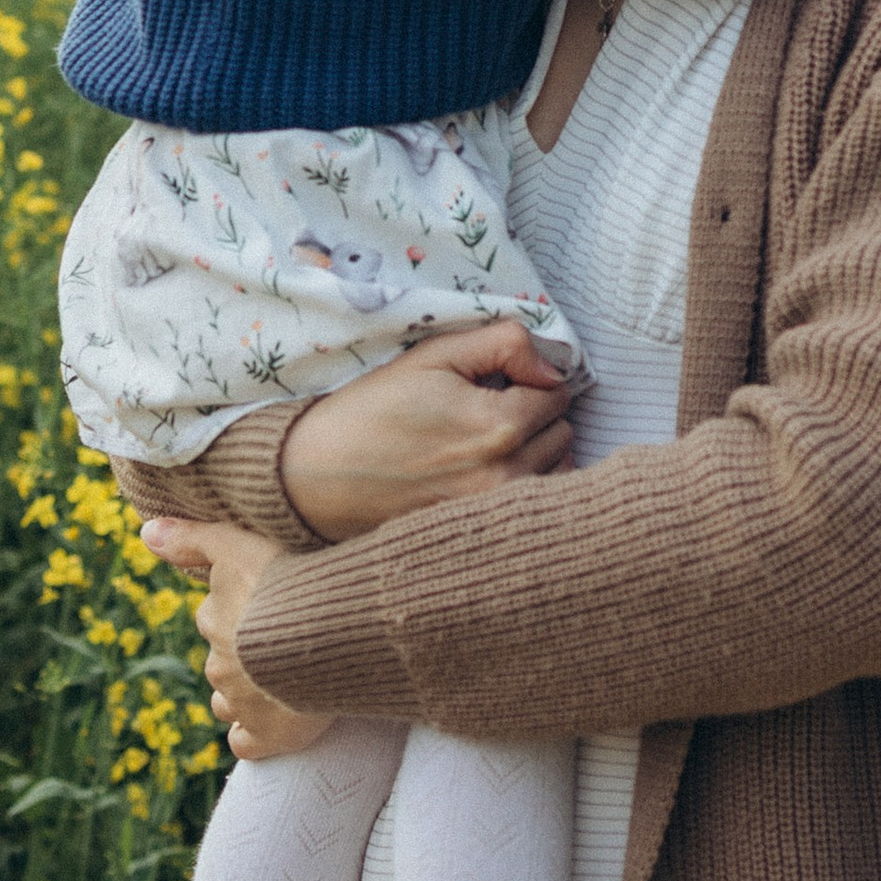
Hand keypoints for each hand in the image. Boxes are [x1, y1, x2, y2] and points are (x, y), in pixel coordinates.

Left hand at [134, 515, 323, 760]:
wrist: (325, 634)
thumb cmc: (286, 582)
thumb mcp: (238, 543)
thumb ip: (193, 538)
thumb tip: (146, 533)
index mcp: (214, 620)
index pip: (216, 617)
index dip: (243, 611)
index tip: (269, 606)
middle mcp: (219, 665)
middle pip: (223, 661)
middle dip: (245, 655)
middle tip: (284, 640)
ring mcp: (240, 705)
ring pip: (230, 702)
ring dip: (248, 694)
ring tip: (284, 680)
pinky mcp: (265, 736)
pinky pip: (246, 743)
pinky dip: (255, 736)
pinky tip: (273, 724)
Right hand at [273, 319, 578, 541]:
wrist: (318, 475)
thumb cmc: (373, 409)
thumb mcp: (433, 356)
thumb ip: (504, 345)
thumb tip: (553, 366)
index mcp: (497, 425)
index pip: (558, 395)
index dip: (530, 380)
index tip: (499, 382)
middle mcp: (506, 476)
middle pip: (563, 434)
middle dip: (537, 416)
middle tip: (489, 410)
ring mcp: (495, 513)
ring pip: (556, 472)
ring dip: (537, 453)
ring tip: (488, 444)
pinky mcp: (482, 536)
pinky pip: (534, 508)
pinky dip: (526, 488)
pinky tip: (488, 475)